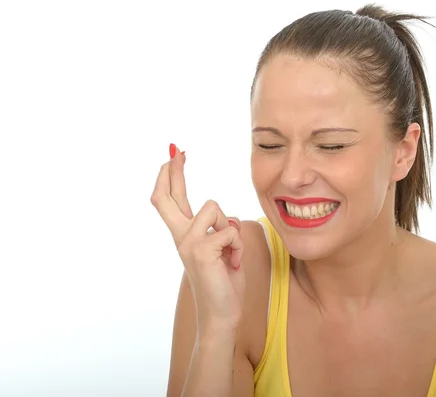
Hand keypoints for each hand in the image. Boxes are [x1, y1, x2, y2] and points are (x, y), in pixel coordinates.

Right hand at [151, 144, 244, 331]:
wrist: (222, 314)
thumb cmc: (224, 282)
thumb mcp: (221, 250)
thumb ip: (218, 231)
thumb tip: (225, 217)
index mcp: (186, 236)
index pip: (172, 200)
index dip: (171, 176)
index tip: (175, 155)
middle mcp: (181, 237)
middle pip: (167, 197)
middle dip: (173, 170)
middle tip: (176, 150)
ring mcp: (188, 243)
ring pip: (215, 208)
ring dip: (232, 229)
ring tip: (231, 254)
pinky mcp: (201, 250)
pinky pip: (230, 230)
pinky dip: (238, 247)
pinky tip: (233, 264)